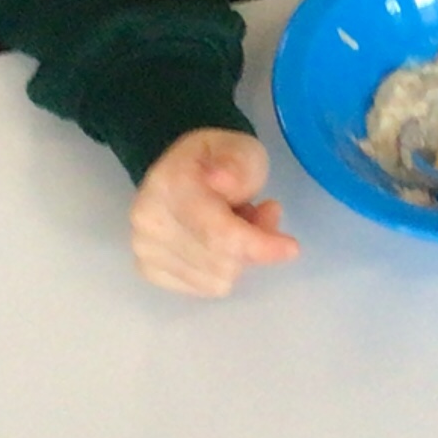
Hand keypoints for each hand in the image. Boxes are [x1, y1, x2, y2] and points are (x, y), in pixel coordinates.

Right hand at [131, 128, 301, 296]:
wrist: (180, 170)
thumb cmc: (218, 160)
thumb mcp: (240, 149)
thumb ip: (237, 164)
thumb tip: (222, 180)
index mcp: (169, 184)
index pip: (219, 232)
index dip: (258, 245)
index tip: (292, 248)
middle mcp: (149, 221)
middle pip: (221, 262)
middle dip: (252, 245)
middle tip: (259, 215)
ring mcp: (144, 249)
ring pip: (216, 280)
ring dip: (237, 259)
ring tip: (234, 226)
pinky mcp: (149, 271)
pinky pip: (204, 289)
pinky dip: (219, 271)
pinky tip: (215, 244)